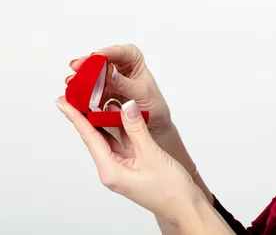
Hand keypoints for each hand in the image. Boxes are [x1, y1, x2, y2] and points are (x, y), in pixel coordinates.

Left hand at [55, 95, 205, 229]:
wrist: (185, 206)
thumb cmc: (169, 190)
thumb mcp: (151, 154)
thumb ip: (137, 128)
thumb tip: (126, 106)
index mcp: (110, 171)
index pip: (90, 138)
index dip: (76, 117)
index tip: (64, 102)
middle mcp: (113, 169)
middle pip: (96, 137)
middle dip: (87, 115)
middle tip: (77, 95)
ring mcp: (124, 166)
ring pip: (112, 137)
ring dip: (106, 119)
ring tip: (97, 98)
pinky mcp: (135, 164)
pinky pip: (124, 141)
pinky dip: (123, 126)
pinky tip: (121, 113)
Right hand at [67, 44, 172, 137]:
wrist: (152, 125)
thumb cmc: (153, 105)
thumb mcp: (141, 93)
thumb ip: (125, 83)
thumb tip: (109, 71)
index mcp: (134, 61)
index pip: (122, 52)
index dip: (108, 52)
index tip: (96, 55)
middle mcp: (119, 67)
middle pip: (101, 60)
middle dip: (88, 63)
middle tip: (76, 66)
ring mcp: (108, 80)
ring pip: (92, 75)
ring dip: (81, 78)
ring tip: (71, 82)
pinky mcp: (100, 94)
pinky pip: (88, 91)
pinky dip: (80, 93)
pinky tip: (73, 95)